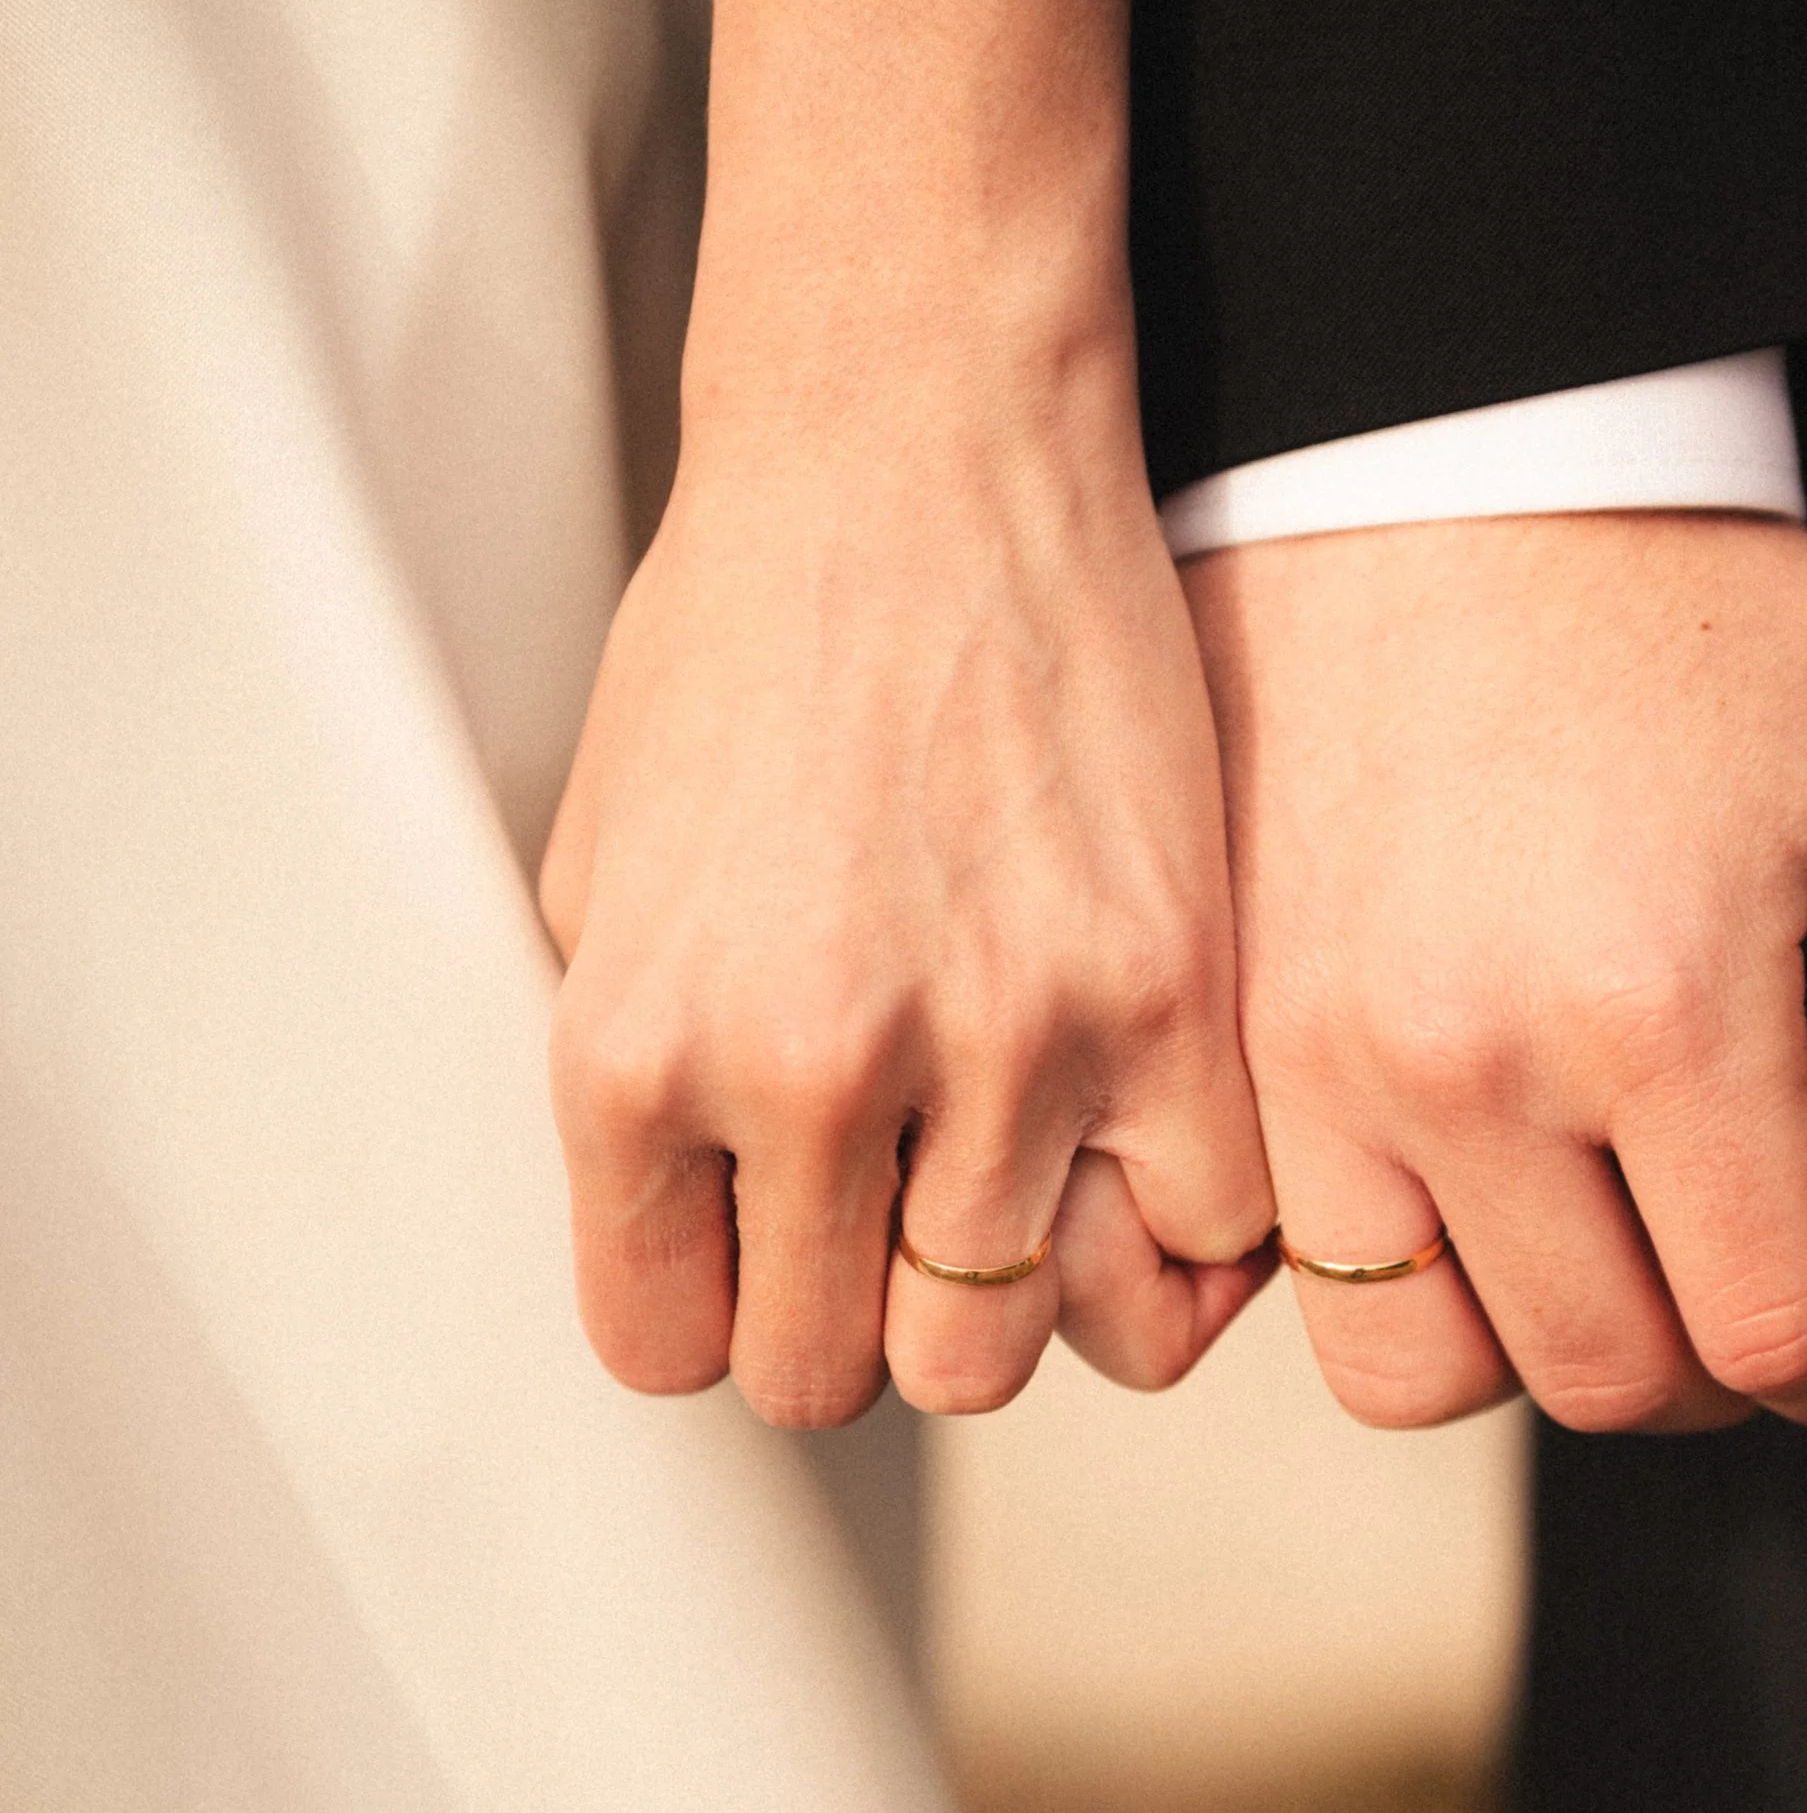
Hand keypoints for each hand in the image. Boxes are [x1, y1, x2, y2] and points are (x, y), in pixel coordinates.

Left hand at [541, 0, 1272, 1425]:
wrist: (920, 439)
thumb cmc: (757, 631)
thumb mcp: (609, 874)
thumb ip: (644, 1087)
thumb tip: (704, 1247)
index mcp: (633, 1051)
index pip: (670, 1344)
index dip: (717, 1306)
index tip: (761, 1254)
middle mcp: (808, 1071)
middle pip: (837, 1373)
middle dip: (854, 1309)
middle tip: (887, 1212)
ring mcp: (1003, 1044)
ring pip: (1004, 1347)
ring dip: (1001, 1282)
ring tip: (1006, 1176)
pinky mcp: (1169, 998)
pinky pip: (1190, 1256)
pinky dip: (1166, 1236)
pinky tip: (1130, 1149)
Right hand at [1185, 512, 1806, 1432]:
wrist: (1440, 457)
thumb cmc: (1701, 596)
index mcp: (1664, 996)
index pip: (1771, 1331)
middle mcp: (1471, 1057)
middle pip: (1609, 1381)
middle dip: (1728, 1370)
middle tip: (1771, 1277)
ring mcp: (1323, 1058)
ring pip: (1424, 1373)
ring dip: (1544, 1348)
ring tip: (1618, 1248)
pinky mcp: (1236, 1040)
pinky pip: (1293, 1277)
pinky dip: (1397, 1283)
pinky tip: (1485, 1194)